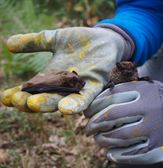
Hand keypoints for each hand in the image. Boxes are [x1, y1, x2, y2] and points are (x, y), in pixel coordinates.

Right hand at [1, 27, 130, 112]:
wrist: (104, 39)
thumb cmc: (79, 41)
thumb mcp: (54, 39)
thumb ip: (34, 42)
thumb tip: (8, 44)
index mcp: (52, 76)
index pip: (32, 89)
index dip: (18, 95)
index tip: (5, 98)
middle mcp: (64, 85)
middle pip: (45, 97)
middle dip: (31, 101)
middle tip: (19, 102)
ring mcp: (79, 87)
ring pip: (62, 99)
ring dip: (48, 103)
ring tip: (33, 105)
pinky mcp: (95, 84)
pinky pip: (85, 98)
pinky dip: (75, 104)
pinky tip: (64, 108)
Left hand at [85, 81, 162, 164]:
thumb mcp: (149, 87)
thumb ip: (129, 88)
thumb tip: (102, 96)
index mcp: (144, 91)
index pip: (111, 96)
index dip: (95, 105)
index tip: (87, 111)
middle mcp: (148, 108)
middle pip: (112, 116)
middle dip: (94, 123)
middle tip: (87, 128)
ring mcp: (154, 129)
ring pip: (119, 136)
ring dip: (103, 139)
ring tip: (97, 139)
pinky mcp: (159, 146)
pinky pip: (132, 153)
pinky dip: (117, 154)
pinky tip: (109, 152)